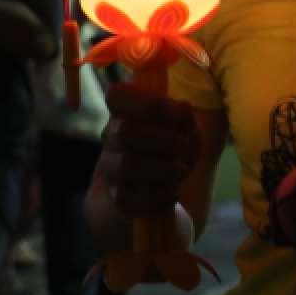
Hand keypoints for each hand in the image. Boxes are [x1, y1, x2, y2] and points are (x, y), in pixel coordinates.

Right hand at [93, 82, 198, 215]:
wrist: (157, 186)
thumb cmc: (171, 147)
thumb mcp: (184, 129)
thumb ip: (184, 117)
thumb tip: (182, 110)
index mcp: (125, 111)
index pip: (118, 96)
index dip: (148, 103)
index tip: (177, 116)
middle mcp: (112, 135)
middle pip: (125, 131)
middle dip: (161, 139)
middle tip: (183, 146)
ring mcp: (111, 166)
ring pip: (126, 164)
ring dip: (161, 168)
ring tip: (182, 171)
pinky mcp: (115, 195)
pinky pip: (127, 198)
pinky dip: (156, 198)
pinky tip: (173, 195)